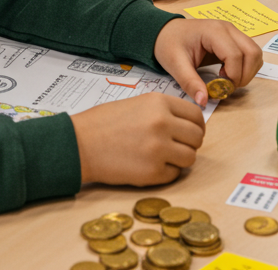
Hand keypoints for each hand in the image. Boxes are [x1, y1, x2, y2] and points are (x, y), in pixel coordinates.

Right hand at [73, 93, 204, 185]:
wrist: (80, 143)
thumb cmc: (105, 123)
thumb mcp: (138, 104)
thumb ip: (164, 112)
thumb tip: (187, 125)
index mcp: (159, 102)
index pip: (196, 115)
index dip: (196, 126)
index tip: (190, 132)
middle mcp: (162, 123)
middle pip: (197, 137)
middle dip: (190, 144)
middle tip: (177, 147)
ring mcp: (158, 149)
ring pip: (190, 158)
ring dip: (180, 159)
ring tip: (163, 157)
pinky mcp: (152, 172)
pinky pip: (174, 175)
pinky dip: (166, 173)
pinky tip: (150, 166)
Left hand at [153, 18, 262, 107]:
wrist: (165, 31)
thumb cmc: (169, 44)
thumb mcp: (175, 64)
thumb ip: (190, 83)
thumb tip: (203, 101)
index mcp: (213, 31)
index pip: (235, 55)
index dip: (232, 76)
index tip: (219, 88)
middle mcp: (228, 28)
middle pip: (252, 52)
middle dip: (244, 75)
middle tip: (227, 86)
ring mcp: (233, 32)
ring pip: (255, 53)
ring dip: (247, 72)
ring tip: (227, 80)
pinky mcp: (234, 38)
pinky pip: (250, 54)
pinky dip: (246, 68)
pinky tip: (228, 73)